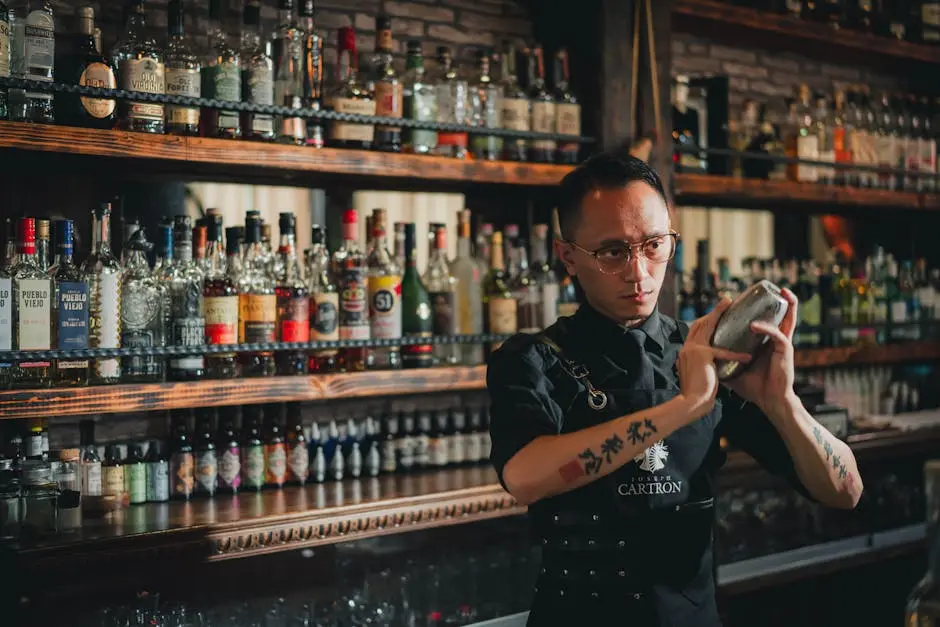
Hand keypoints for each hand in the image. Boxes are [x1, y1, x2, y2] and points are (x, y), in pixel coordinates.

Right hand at [678, 298, 751, 419]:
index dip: (705, 321)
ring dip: (718, 314)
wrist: (690, 402)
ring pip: (708, 327)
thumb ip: (701, 364)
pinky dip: (735, 355)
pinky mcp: (703, 355)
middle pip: (700, 324)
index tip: (716, 316)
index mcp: (685, 351)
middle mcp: (687, 347)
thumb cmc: (696, 393)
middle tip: (726, 302)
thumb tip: (710, 364)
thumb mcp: (696, 374)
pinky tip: (747, 357)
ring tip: (729, 304)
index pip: (695, 331)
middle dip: (713, 312)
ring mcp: (692, 349)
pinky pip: (722, 351)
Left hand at [723, 287, 798, 419]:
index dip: (755, 309)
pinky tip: (754, 326)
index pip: (763, 320)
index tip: (743, 298)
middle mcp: (775, 340)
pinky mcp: (785, 351)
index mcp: (765, 342)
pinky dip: (765, 329)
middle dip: (776, 300)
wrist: (768, 401)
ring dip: (788, 305)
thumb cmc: (754, 386)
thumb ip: (722, 359)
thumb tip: (702, 355)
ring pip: (788, 319)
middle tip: (767, 288)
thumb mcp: (734, 369)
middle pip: (779, 315)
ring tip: (784, 291)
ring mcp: (781, 344)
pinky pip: (776, 335)